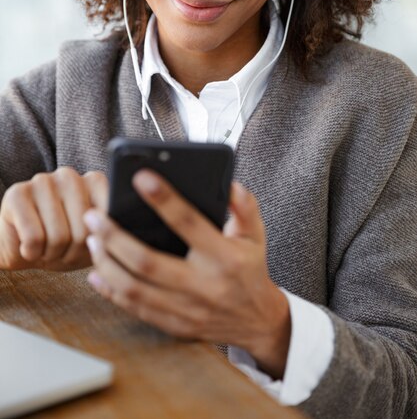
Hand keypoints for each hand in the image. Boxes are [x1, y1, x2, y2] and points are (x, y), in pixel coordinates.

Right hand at [0, 168, 107, 270]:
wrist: (24, 250)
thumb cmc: (62, 244)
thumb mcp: (93, 241)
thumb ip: (108, 231)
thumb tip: (107, 233)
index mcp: (94, 182)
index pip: (107, 220)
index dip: (96, 243)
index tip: (85, 243)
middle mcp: (70, 176)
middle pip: (83, 231)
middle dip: (72, 253)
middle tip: (61, 251)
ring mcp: (43, 180)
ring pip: (59, 237)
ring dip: (51, 254)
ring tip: (45, 248)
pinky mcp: (17, 193)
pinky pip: (34, 238)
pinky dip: (31, 253)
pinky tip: (28, 246)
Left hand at [84, 170, 290, 378]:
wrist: (257, 321)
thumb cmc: (250, 269)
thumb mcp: (255, 235)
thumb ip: (245, 207)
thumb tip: (230, 185)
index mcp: (224, 257)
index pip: (189, 223)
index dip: (163, 199)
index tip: (141, 178)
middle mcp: (203, 285)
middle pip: (147, 261)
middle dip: (114, 237)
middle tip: (94, 216)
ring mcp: (186, 309)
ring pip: (134, 288)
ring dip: (107, 262)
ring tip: (92, 240)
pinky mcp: (174, 325)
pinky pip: (135, 309)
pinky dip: (110, 291)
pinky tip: (96, 272)